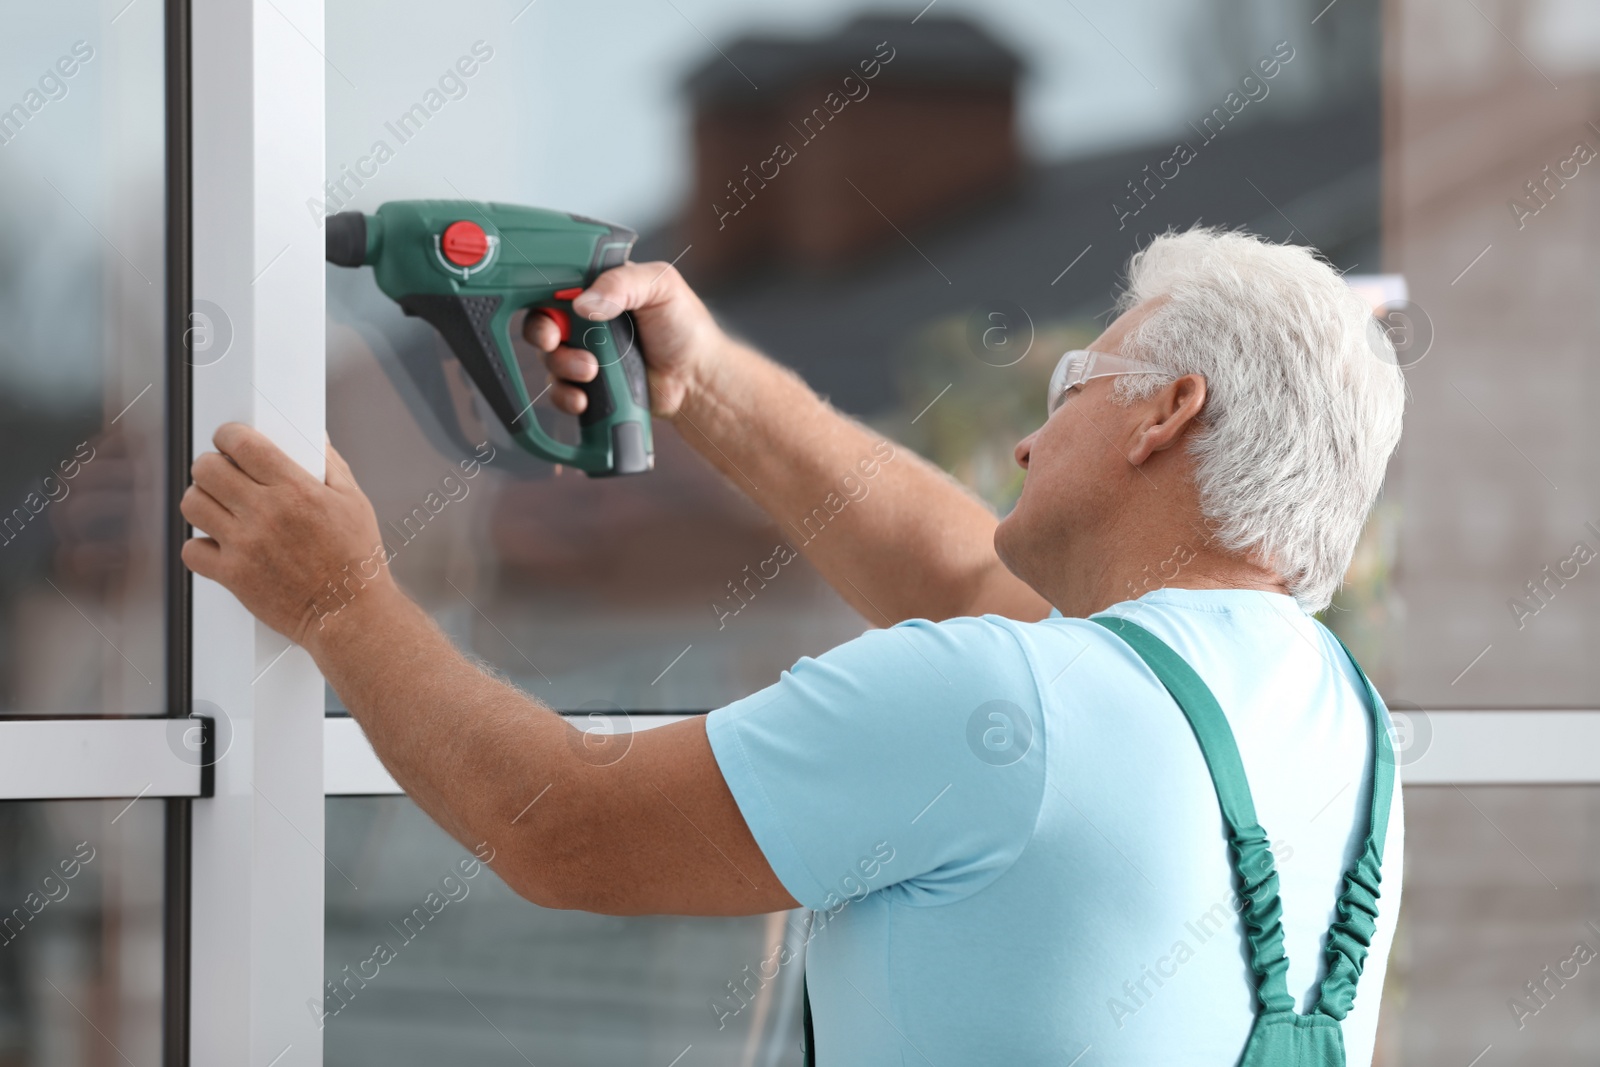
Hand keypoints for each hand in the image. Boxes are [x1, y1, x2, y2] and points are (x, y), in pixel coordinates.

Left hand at [179, 423, 395, 649]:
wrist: (350, 614)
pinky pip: (191, 550)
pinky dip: (200, 546)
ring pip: (192, 504)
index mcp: (296, 489)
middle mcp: (266, 513)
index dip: (229, 435)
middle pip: (207, 468)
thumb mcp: (355, 503)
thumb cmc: (357, 561)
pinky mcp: (233, 575)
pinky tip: (219, 545)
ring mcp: (245, 545)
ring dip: (201, 501)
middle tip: (223, 474)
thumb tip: (315, 440)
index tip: (230, 440)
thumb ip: (331, 465)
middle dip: (211, 465)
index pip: (242, 443)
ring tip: (218, 507)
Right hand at [522, 261, 729, 419]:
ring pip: (550, 358)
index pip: (557, 282)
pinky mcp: (587, 384)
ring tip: (592, 371)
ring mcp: (585, 351)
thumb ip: (623, 284)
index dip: (543, 294)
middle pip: (542, 321)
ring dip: (563, 366)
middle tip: (555, 341)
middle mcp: (585, 318)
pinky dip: (565, 396)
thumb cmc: (685, 326)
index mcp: (599, 286)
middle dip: (542, 333)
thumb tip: (583, 303)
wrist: (697, 378)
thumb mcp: (661, 287)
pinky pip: (560, 390)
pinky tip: (584, 399)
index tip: (550, 308)